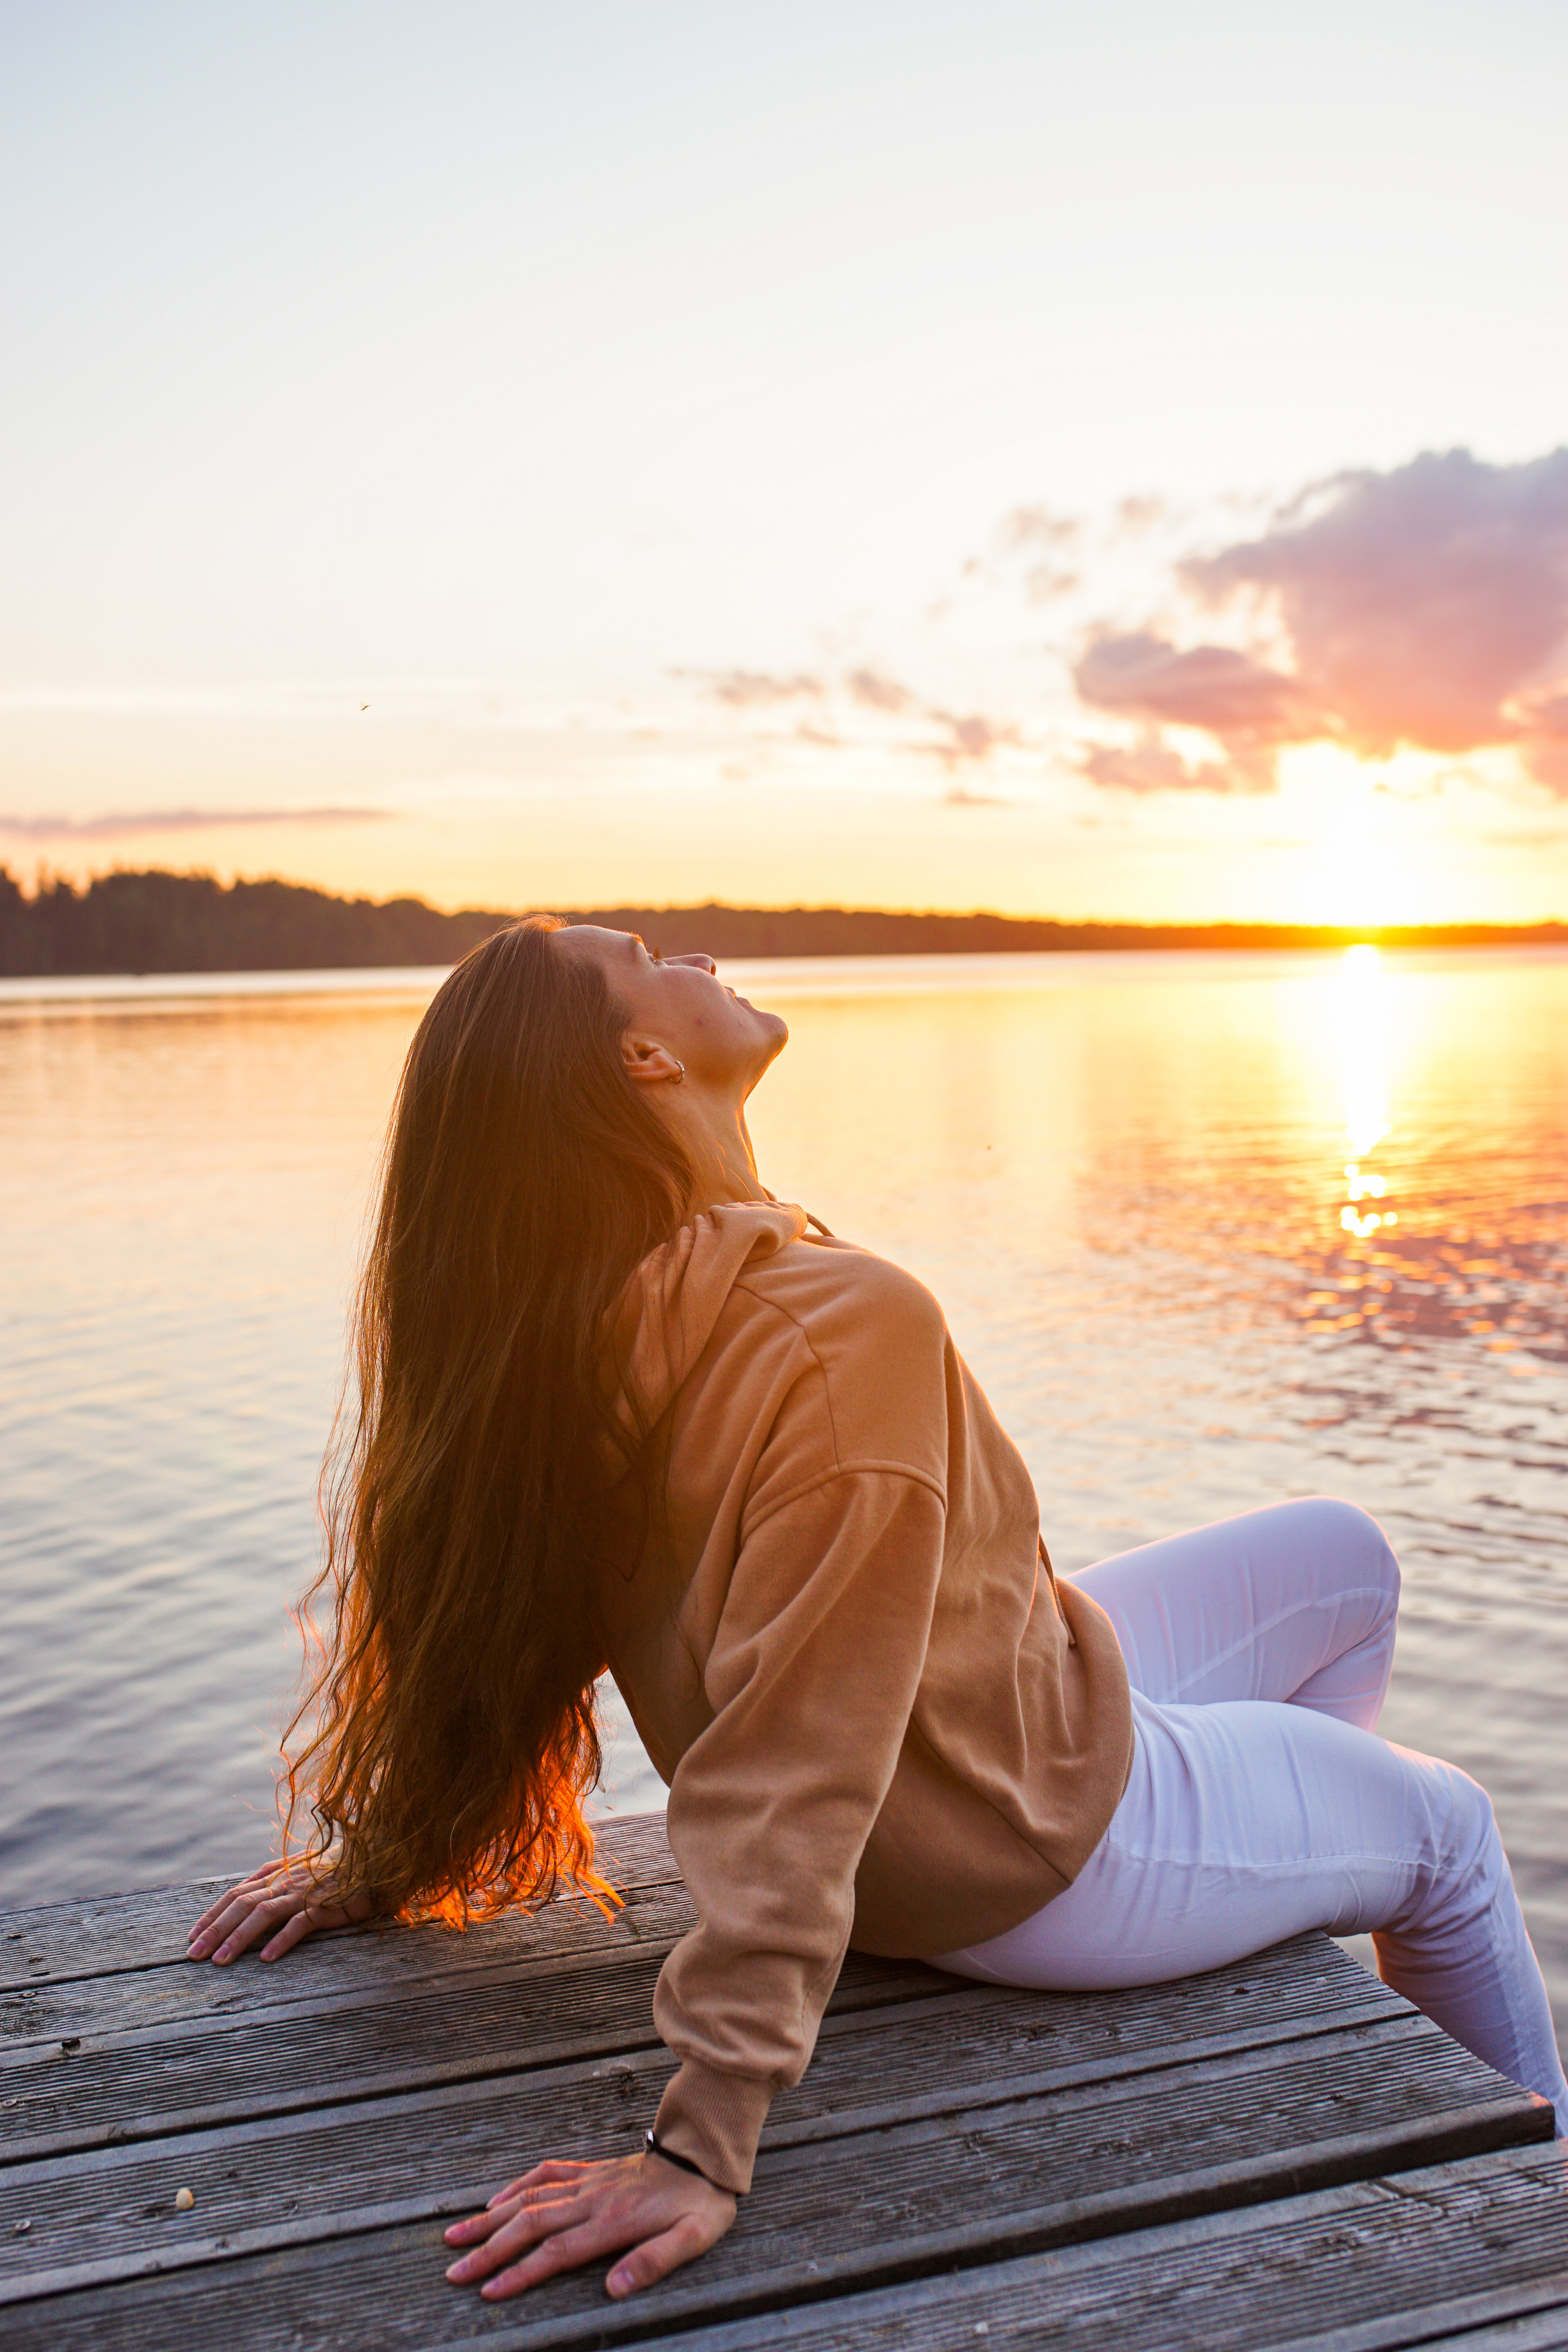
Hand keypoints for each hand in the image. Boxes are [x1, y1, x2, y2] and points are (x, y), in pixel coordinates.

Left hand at [186, 1859, 373, 1964]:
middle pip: (242, 1904)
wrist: (376, 1861)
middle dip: (214, 1930)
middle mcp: (286, 1881)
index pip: (236, 1894)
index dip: (212, 1914)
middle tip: (193, 1955)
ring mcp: (305, 1892)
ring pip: (263, 1913)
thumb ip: (277, 1882)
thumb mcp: (302, 1873)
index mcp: (277, 1873)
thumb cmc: (339, 1872)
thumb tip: (249, 1899)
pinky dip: (282, 1939)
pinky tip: (267, 1958)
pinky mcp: (326, 1905)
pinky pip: (300, 1923)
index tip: (193, 1936)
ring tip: (220, 1961)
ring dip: (238, 1937)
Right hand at [443, 2148, 736, 2301]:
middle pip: (530, 2225)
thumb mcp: (692, 2238)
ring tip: (456, 2234)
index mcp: (612, 2222)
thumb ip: (653, 2262)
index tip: (487, 2290)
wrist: (706, 2154)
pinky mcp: (591, 2171)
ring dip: (491, 2217)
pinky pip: (546, 2173)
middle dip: (489, 2249)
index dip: (520, 2272)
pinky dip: (517, 2185)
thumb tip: (613, 2289)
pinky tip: (496, 2199)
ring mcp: (588, 2182)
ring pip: (529, 2197)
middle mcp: (592, 2199)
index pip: (555, 2252)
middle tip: (454, 2270)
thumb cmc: (701, 2203)